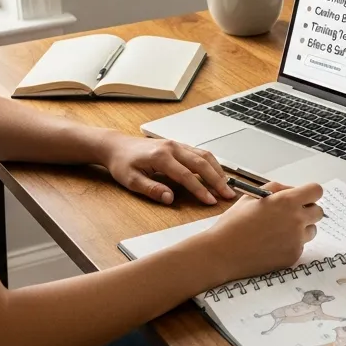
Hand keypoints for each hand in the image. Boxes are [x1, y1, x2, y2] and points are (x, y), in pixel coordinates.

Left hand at [101, 134, 232, 204]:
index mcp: (161, 157)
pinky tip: (216, 173)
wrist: (117, 146)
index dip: (200, 190)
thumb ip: (152, 189)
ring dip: (217, 170)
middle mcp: (172, 147)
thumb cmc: (123, 163)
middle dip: (217, 180)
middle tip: (228, 194)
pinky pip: (199, 152)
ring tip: (226, 185)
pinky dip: (211, 163)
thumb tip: (170, 199)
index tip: (211, 201)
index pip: (186, 175)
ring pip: (204, 155)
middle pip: (201, 163)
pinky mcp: (178, 145)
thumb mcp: (131, 180)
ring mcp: (176, 144)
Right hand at [204, 182, 323, 281]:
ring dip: (301, 229)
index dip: (310, 194)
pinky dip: (291, 245)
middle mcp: (296, 220)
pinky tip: (272, 245)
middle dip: (308, 211)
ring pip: (311, 231)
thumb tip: (293, 190)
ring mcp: (297, 240)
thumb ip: (277, 189)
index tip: (303, 198)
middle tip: (291, 215)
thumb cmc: (234, 223)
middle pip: (318, 212)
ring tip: (278, 232)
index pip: (316, 191)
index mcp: (287, 201)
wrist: (222, 253)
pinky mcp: (293, 256)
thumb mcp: (252, 197)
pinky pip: (300, 247)